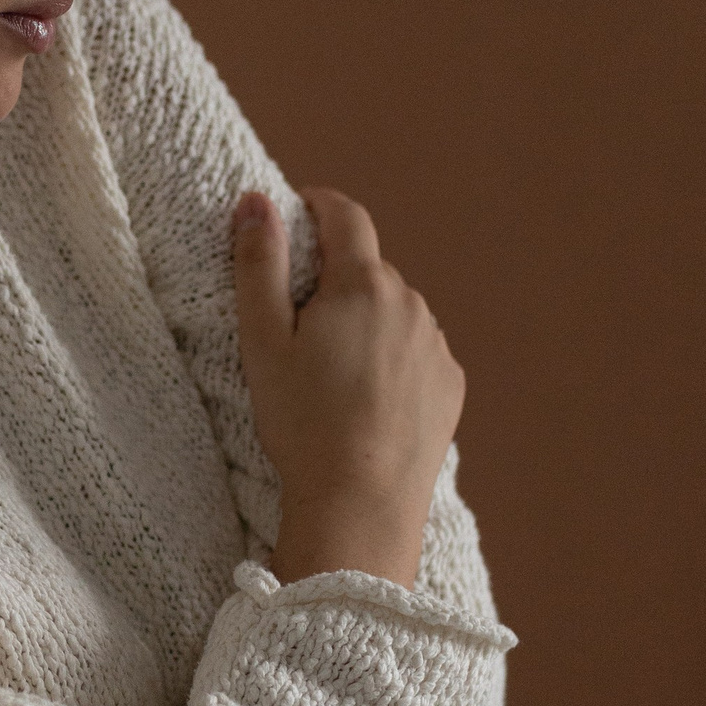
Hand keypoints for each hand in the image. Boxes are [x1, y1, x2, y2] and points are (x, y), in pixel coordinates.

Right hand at [231, 182, 465, 588]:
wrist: (360, 504)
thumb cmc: (302, 424)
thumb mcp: (262, 342)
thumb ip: (257, 264)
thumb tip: (256, 200)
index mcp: (362, 285)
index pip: (346, 215)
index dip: (318, 204)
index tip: (298, 212)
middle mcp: (410, 303)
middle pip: (368, 270)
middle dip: (335, 281)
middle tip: (298, 325)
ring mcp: (436, 345)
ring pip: (394, 313)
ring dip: (366, 322)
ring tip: (332, 374)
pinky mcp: (449, 384)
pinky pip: (416, 353)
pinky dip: (392, 360)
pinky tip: (364, 400)